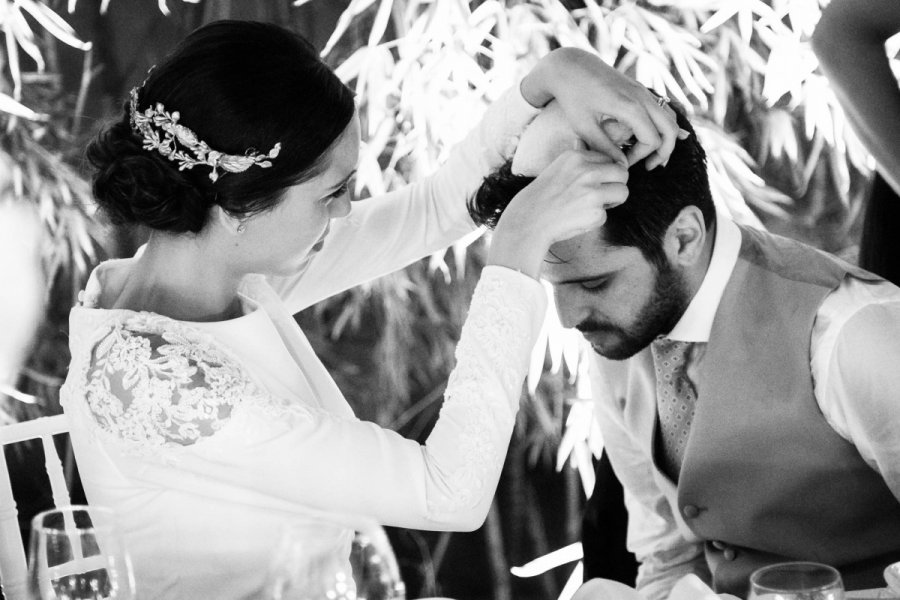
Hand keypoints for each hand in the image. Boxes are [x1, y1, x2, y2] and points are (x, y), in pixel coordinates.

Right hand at [487, 149, 627, 278]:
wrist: (528, 220)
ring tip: (593, 206)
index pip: (609, 158)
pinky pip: (607, 214)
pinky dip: (596, 219)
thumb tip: (582, 141)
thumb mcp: (556, 167)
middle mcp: (586, 172)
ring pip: (623, 192)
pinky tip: (578, 218)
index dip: (605, 172)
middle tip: (602, 194)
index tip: (595, 182)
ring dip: (612, 201)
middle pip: (622, 173)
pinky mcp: (596, 213)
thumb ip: (575, 157)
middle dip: (616, 184)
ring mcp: (592, 192)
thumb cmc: (543, 196)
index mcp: (576, 157)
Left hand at [521, 47, 685, 168]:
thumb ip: (604, 148)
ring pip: (670, 118)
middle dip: (664, 152)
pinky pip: (662, 109)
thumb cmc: (573, 97)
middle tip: (650, 167)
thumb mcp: (585, 126)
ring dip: (667, 138)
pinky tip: (658, 138)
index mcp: (630, 107)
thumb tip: (622, 167)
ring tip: (653, 157)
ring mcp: (643, 91)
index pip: (650, 140)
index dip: (639, 157)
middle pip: (670, 129)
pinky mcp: (640, 89)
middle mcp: (642, 97)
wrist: (572, 66)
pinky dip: (663, 125)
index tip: (622, 162)